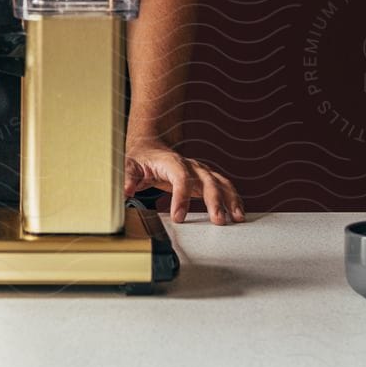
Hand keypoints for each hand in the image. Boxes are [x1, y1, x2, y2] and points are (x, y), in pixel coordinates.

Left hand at [123, 142, 244, 224]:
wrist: (151, 145)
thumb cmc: (141, 157)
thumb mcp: (129, 165)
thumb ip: (128, 177)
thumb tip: (126, 189)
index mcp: (171, 162)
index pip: (180, 179)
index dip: (181, 198)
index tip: (179, 217)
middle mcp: (190, 165)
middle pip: (207, 181)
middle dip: (215, 201)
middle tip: (218, 221)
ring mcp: (200, 171)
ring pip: (220, 183)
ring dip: (231, 200)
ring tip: (237, 218)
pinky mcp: (205, 178)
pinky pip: (224, 187)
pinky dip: (234, 199)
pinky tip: (239, 213)